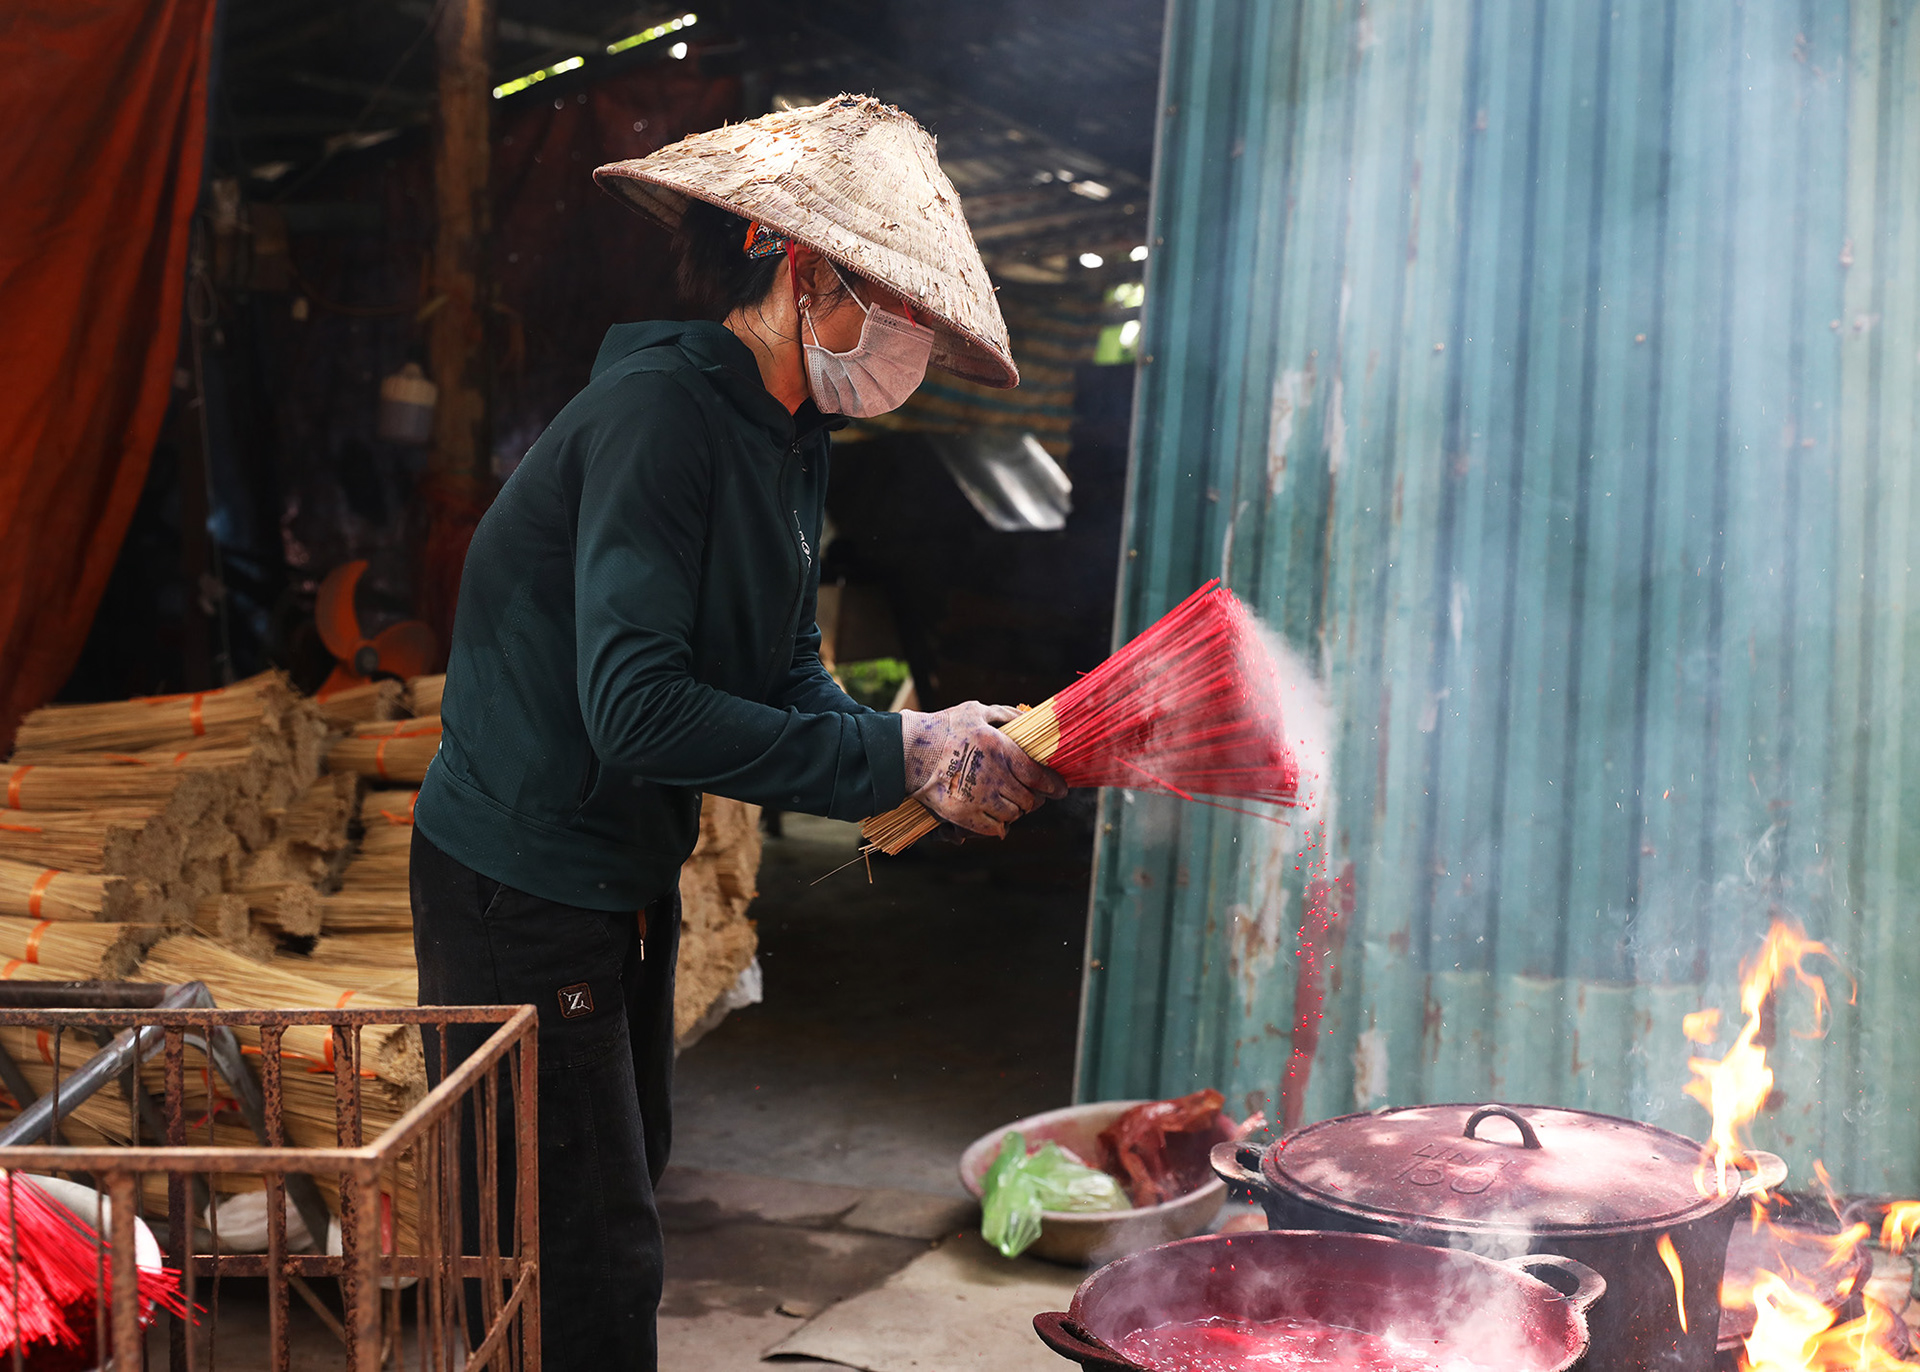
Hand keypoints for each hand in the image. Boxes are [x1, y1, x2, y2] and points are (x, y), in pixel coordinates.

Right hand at [900, 703, 1068, 837]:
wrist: (909, 752)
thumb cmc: (944, 728)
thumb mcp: (976, 711)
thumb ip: (1006, 716)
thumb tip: (1030, 719)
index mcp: (1001, 750)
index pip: (1039, 776)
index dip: (1055, 785)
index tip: (1061, 789)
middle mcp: (994, 777)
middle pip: (1029, 799)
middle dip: (1034, 798)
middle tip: (1031, 795)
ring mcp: (979, 799)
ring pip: (1014, 814)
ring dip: (1015, 810)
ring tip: (1009, 802)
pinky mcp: (964, 816)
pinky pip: (995, 829)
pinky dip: (999, 825)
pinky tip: (995, 816)